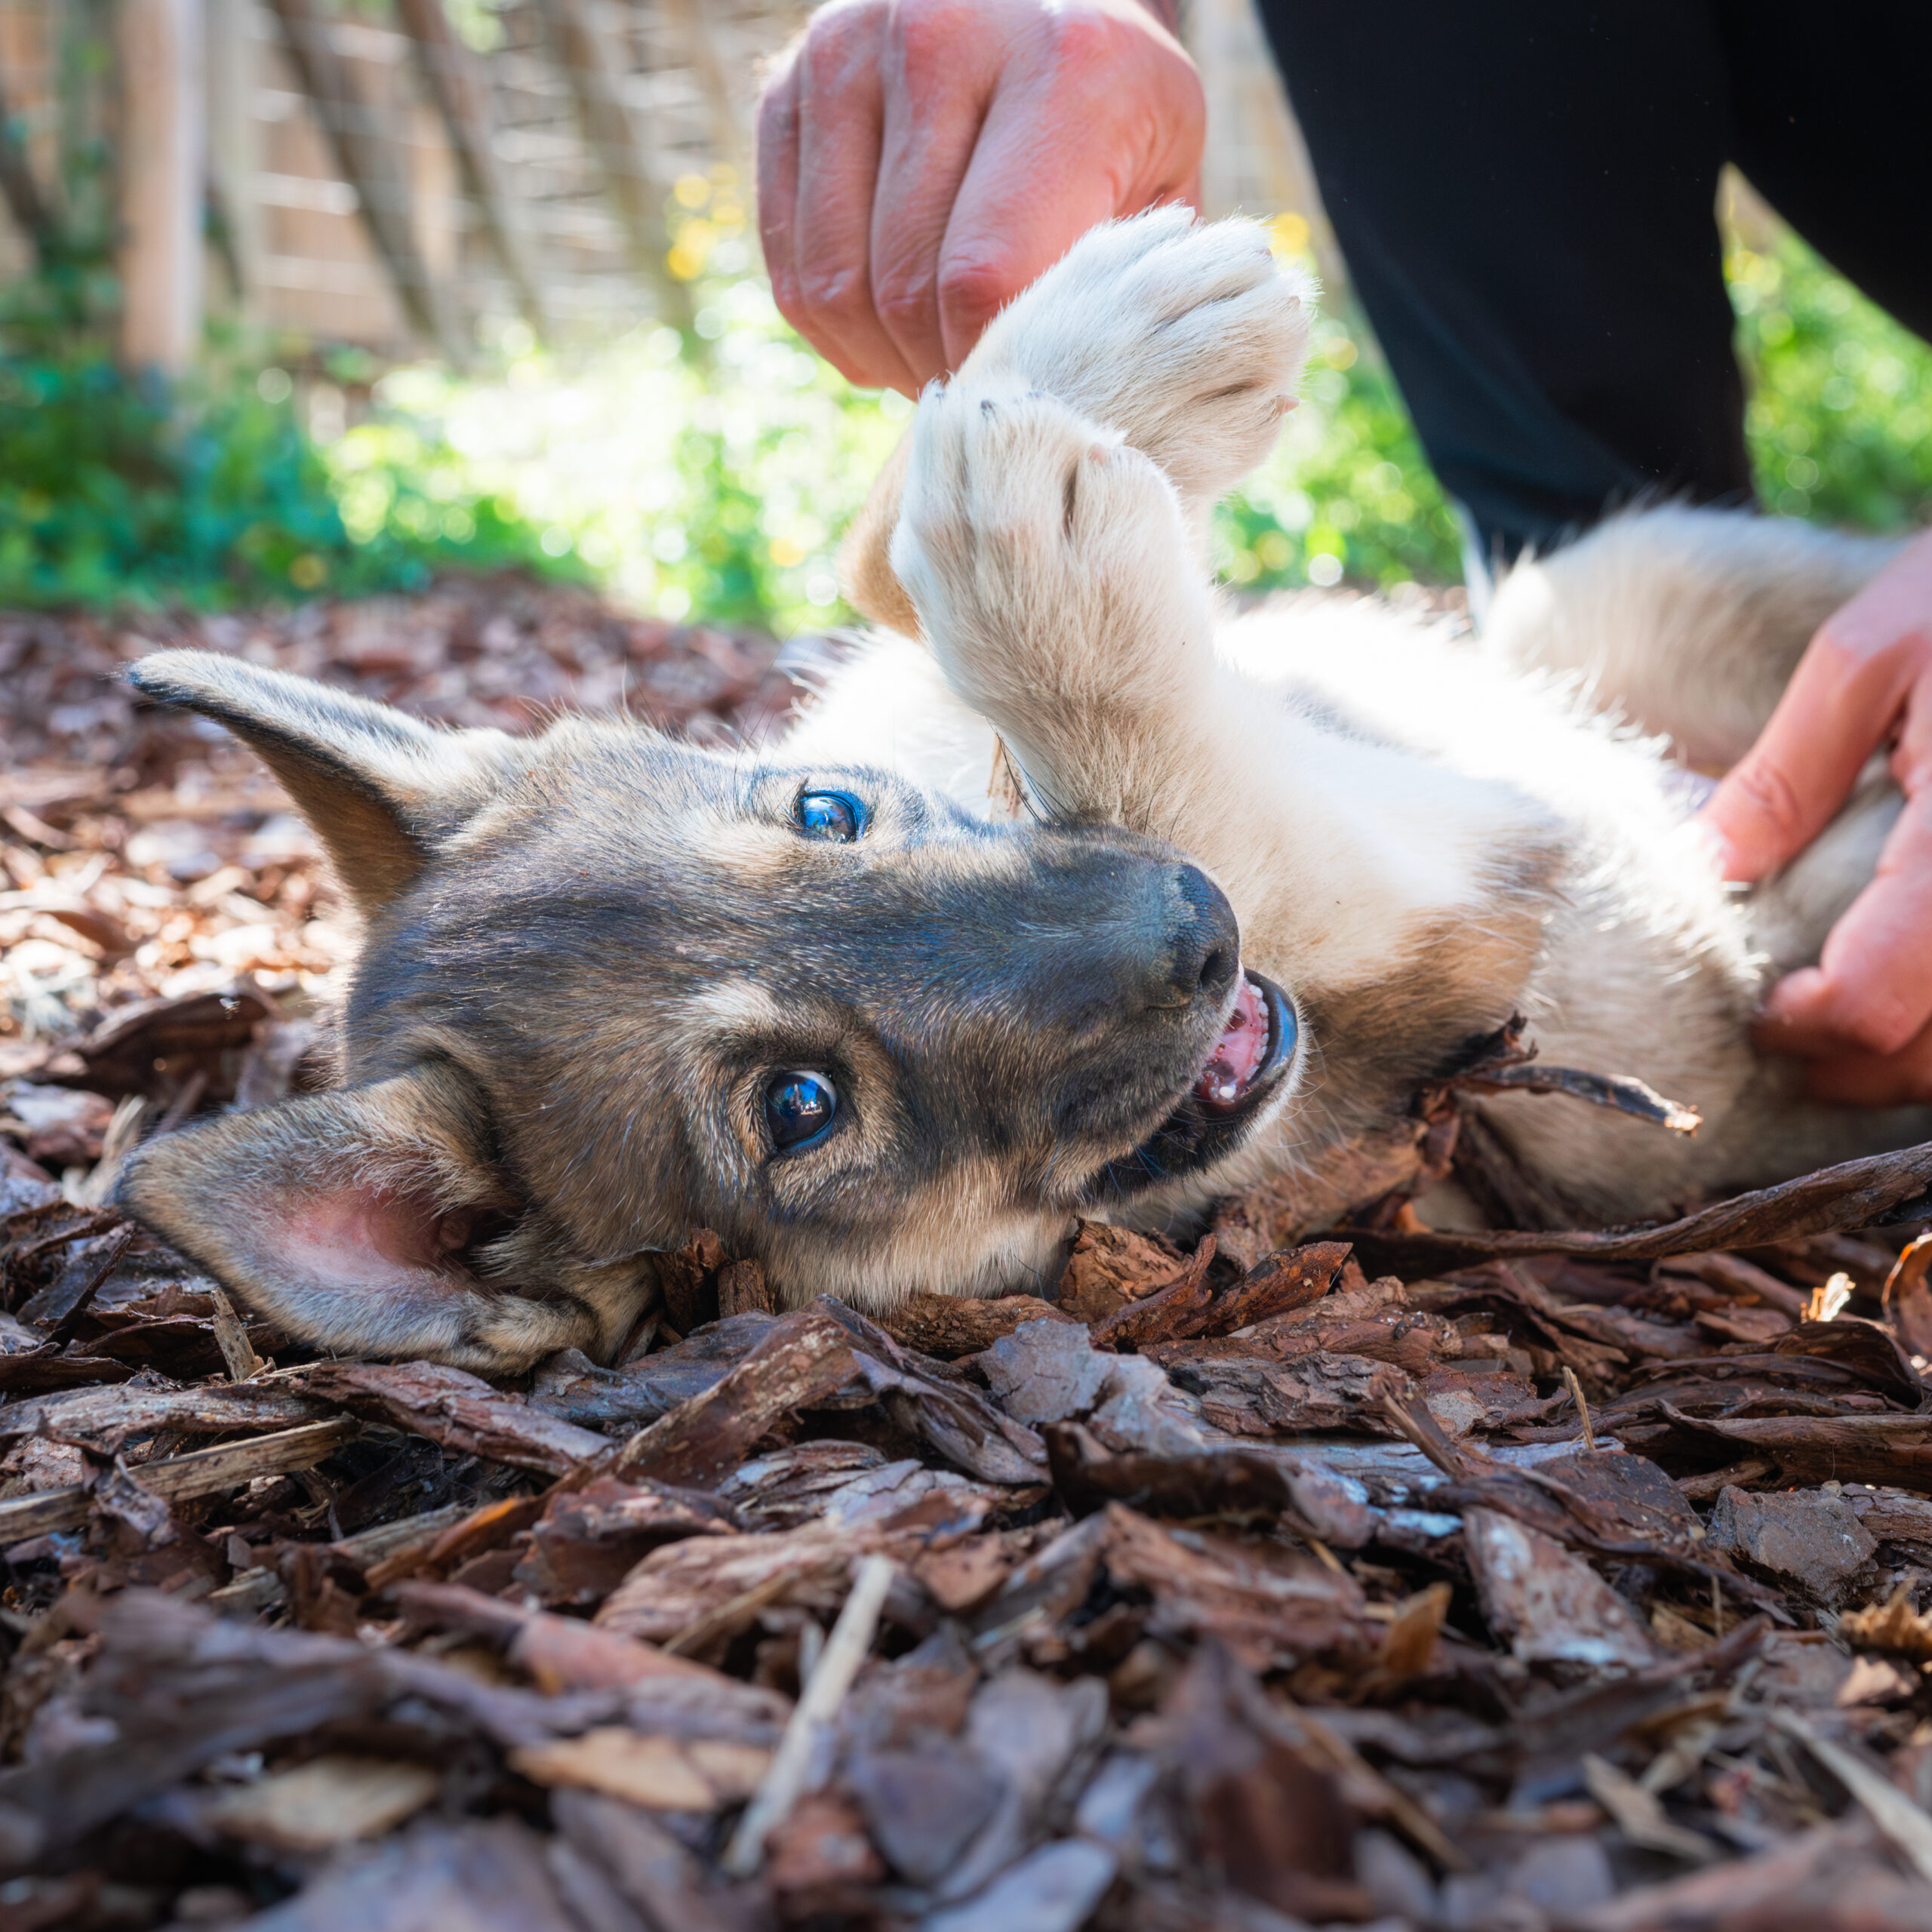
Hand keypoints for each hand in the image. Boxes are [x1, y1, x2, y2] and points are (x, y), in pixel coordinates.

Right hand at [756, 0, 1203, 392]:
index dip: (988, 366)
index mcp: (1062, 66)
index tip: (1016, 389)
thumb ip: (1122, 283)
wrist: (1046, 3)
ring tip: (933, 359)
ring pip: (832, 286)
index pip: (982, 279)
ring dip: (879, 357)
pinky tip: (886, 327)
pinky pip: (789, 262)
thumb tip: (1059, 396)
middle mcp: (942, 34)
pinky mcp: (789, 83)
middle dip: (935, 370)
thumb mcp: (1161, 182)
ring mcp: (850, 50)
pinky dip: (834, 325)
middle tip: (977, 385)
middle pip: (900, 289)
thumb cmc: (1115, 117)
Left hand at [1697, 525, 1931, 1104]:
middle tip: (1786, 1035)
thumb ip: (1785, 777)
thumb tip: (1707, 870)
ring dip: (1912, 1062)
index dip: (1803, 1027)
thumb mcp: (1868, 656)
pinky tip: (1911, 994)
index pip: (1877, 999)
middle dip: (1853, 1066)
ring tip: (1843, 1025)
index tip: (1754, 1011)